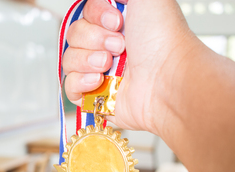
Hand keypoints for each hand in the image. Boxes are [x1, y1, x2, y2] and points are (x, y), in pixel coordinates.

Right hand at [63, 0, 197, 134]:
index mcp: (120, 24)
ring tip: (109, 65)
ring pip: (69, 59)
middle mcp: (109, 46)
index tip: (116, 22)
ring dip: (87, 60)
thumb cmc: (163, 42)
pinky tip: (99, 81)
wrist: (166, 81)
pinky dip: (80, 82)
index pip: (86, 13)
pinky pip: (69, 86)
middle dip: (93, 39)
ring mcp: (101, 72)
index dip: (95, 15)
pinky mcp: (95, 96)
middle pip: (74, 35)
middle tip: (119, 46)